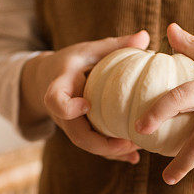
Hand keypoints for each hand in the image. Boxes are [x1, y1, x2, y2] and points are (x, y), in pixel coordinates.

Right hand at [22, 30, 150, 163]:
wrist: (48, 79)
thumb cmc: (72, 62)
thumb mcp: (88, 50)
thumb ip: (115, 45)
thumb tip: (145, 36)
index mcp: (59, 87)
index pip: (55, 101)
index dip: (68, 107)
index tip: (86, 105)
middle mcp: (62, 112)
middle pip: (76, 135)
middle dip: (101, 143)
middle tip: (128, 142)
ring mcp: (70, 125)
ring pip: (87, 145)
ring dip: (111, 151)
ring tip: (137, 148)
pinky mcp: (80, 132)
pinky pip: (95, 146)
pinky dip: (113, 153)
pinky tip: (134, 157)